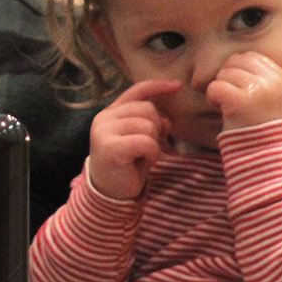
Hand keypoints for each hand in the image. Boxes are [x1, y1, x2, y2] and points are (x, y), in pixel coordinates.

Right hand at [87, 79, 177, 200]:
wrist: (108, 195)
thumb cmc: (125, 168)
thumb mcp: (140, 143)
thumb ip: (150, 126)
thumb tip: (167, 120)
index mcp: (110, 113)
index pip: (136, 91)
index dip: (157, 86)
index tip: (177, 85)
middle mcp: (103, 118)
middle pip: (147, 109)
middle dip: (156, 128)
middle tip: (146, 149)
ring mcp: (104, 131)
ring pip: (148, 125)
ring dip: (153, 144)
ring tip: (141, 157)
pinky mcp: (111, 147)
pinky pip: (146, 142)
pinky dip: (150, 154)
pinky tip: (140, 164)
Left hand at [206, 51, 281, 130]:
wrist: (262, 154)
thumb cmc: (260, 124)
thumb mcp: (272, 96)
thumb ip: (261, 75)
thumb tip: (239, 56)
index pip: (250, 56)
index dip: (239, 71)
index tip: (243, 92)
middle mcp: (275, 81)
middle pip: (235, 61)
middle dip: (228, 78)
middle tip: (234, 100)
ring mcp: (259, 90)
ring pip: (223, 73)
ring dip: (220, 90)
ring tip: (232, 108)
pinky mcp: (240, 100)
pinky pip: (214, 87)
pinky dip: (212, 99)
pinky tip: (223, 112)